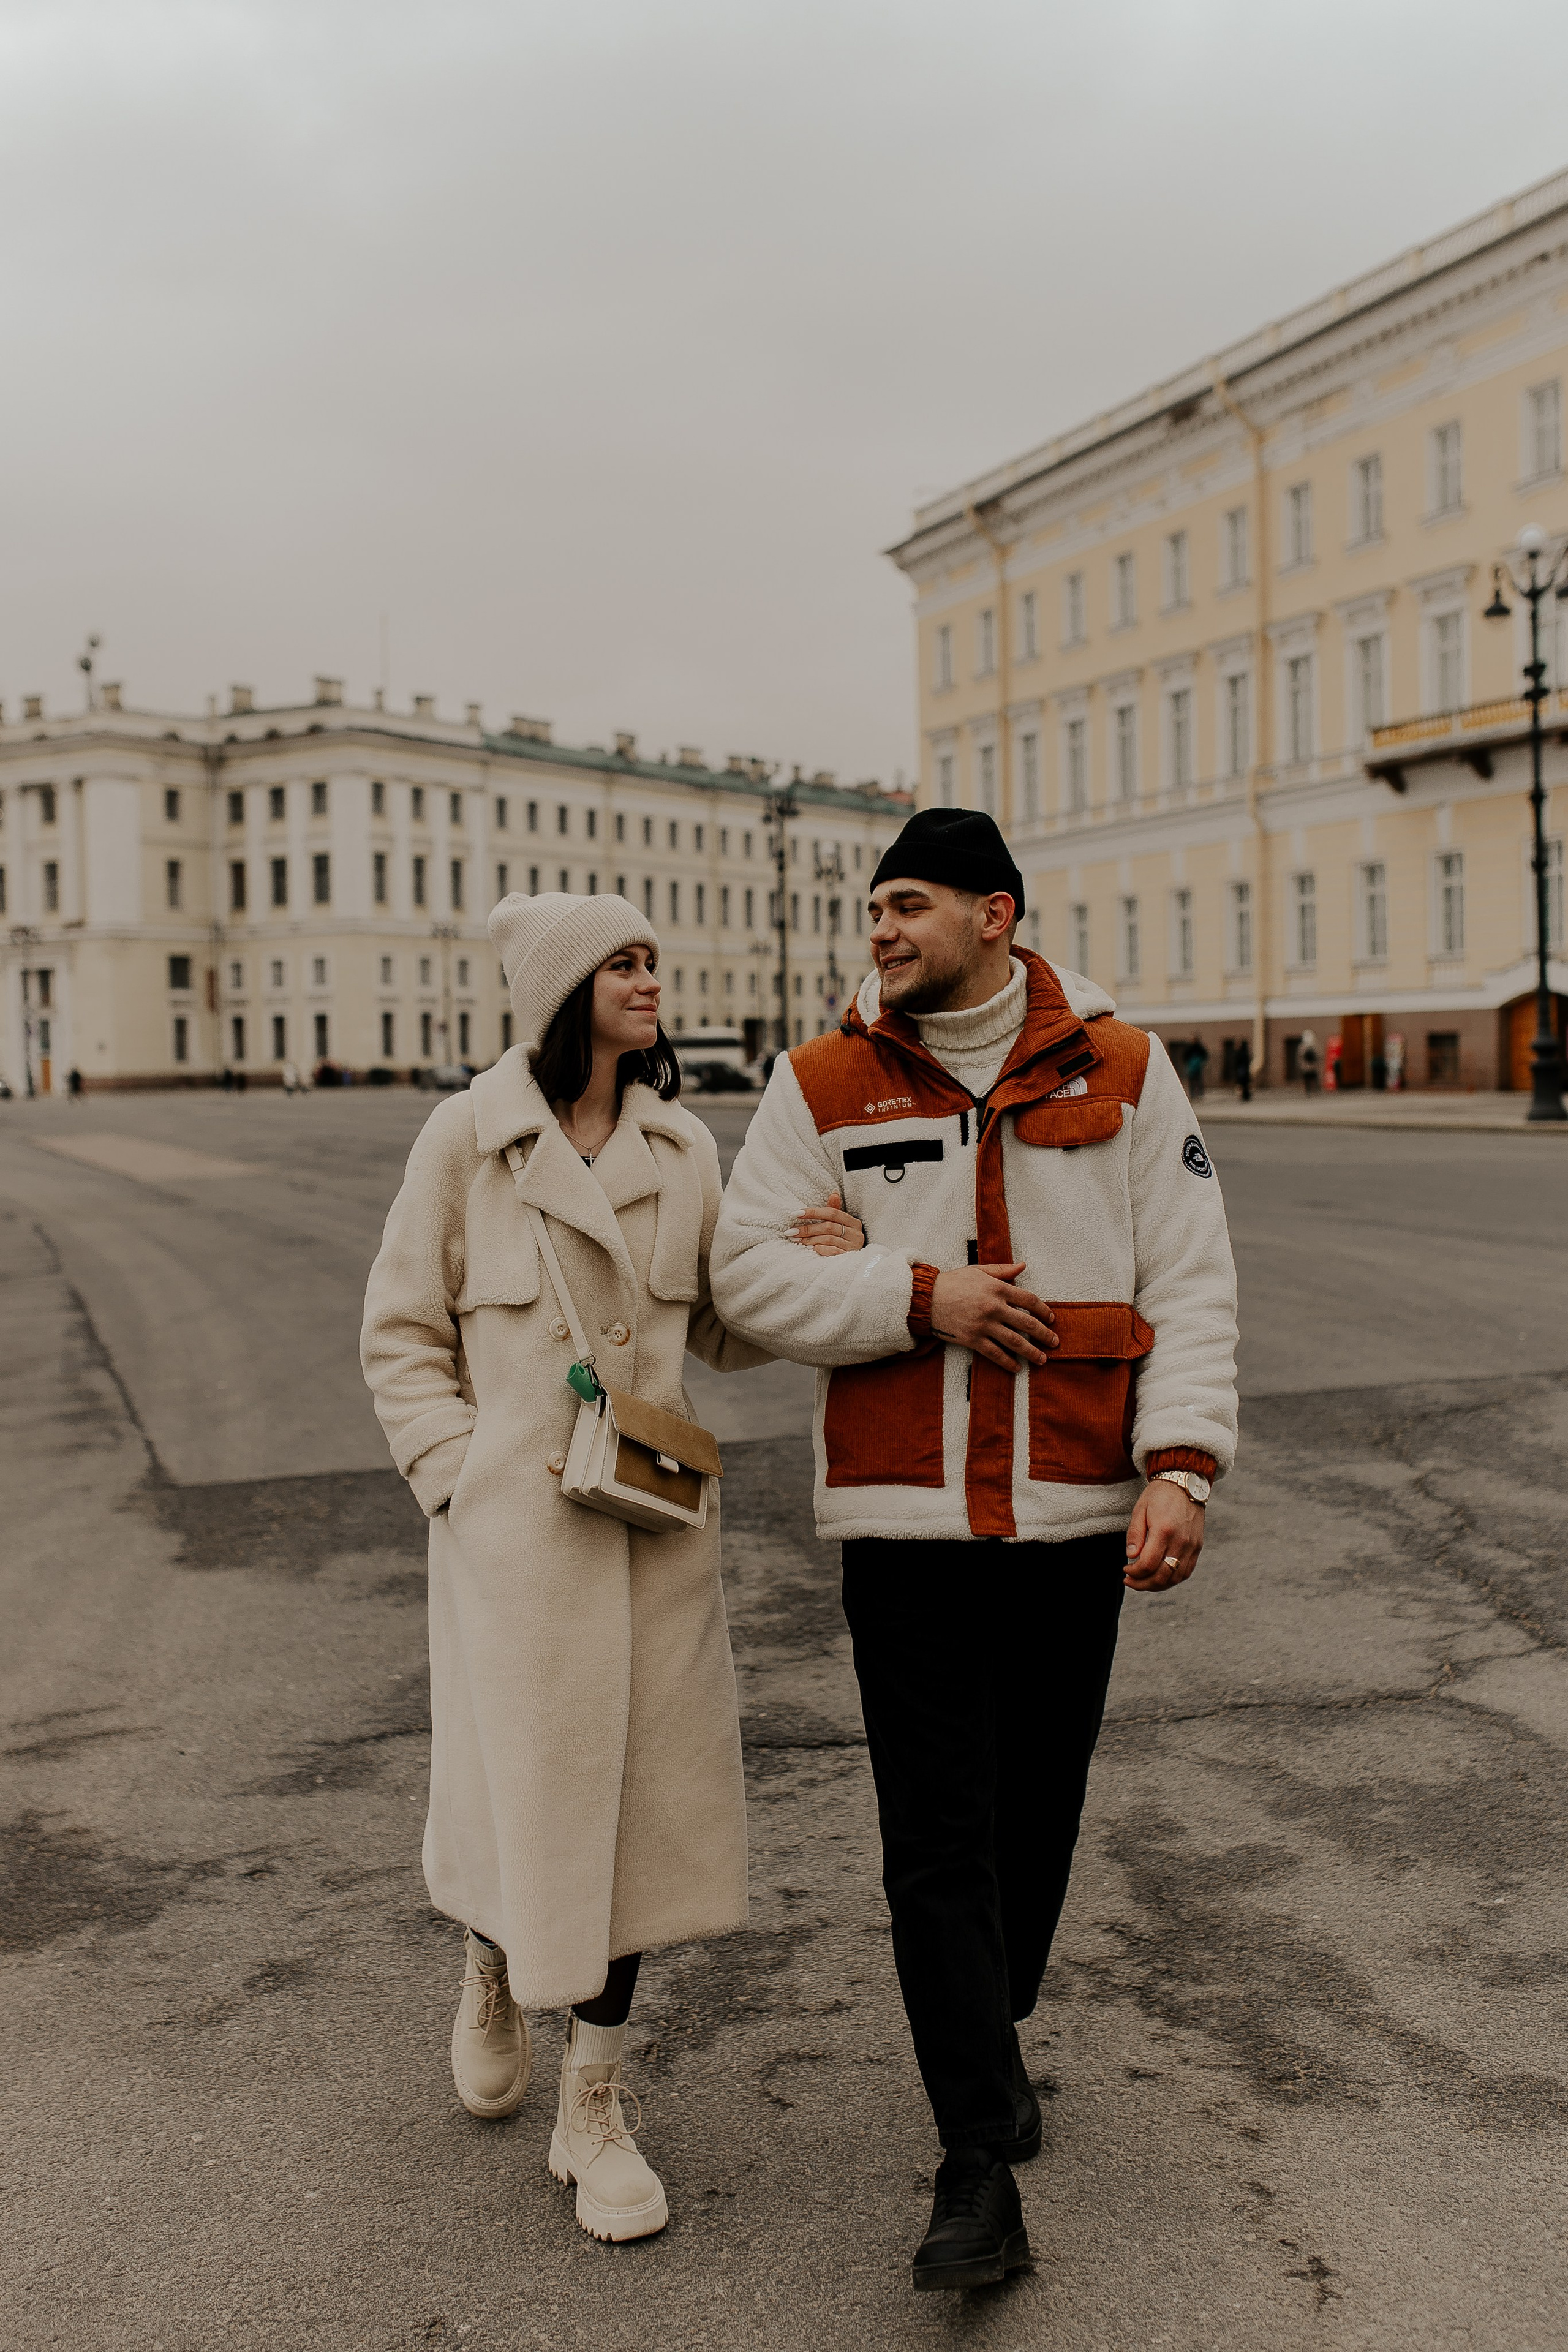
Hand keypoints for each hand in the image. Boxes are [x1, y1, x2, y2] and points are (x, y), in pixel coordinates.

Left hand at [788, 1190, 865, 1256]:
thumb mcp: (841, 1224)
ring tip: (797, 1240)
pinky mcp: (849, 1258)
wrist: (856, 1263)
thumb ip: (835, 1210)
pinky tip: (811, 1249)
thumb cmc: (844, 1240)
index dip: (813, 1212)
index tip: (795, 1213)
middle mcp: (856, 1234)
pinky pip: (833, 1252)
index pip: (832, 1213)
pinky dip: (821, 1249)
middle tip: (791, 1231)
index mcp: (853, 1222)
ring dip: (810, 1240)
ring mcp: (853, 1247)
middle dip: (807, 1229)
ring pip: (828, 1239)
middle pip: (828, 1227)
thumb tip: (834, 1192)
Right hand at [930, 1262, 1057, 1369]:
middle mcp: (993, 1307)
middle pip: (1027, 1323)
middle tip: (1054, 1342)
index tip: (1051, 1319)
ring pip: (1015, 1342)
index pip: (1029, 1300)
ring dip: (1032, 1352)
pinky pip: (995, 1354)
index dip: (1044, 1310)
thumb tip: (1023, 1266)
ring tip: (1042, 1360)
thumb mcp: (978, 1271)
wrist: (925, 1299)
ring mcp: (983, 1325)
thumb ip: (1002, 1270)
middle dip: (1044, 1335)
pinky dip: (1008, 1362)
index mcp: (997, 1288)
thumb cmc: (952, 1282)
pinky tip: (1017, 1367)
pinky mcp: (972, 1339)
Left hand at [1123, 1481, 1204, 1591]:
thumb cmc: (1159, 1496)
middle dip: (1143, 1584)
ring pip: (1175, 1578)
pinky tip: (1159, 1577)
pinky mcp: (1197, 1547)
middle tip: (1130, 1581)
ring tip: (1143, 1582)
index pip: (1148, 1564)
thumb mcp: (1140, 1510)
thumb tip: (1131, 1557)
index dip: (1134, 1573)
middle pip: (1162, 1576)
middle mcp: (1181, 1541)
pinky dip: (1172, 1579)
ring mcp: (1192, 1546)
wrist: (1185, 1485)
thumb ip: (1135, 1535)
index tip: (1125, 1570)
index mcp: (1164, 1530)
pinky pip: (1186, 1572)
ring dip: (1157, 1585)